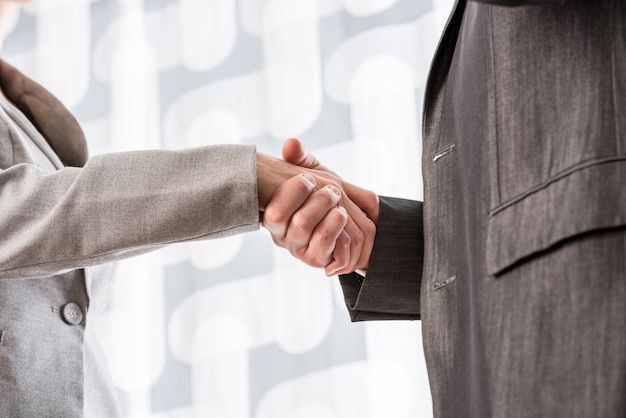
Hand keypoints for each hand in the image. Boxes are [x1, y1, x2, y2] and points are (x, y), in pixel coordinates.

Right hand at [260, 139, 378, 274]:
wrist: (340, 218)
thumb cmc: (317, 191)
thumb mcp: (310, 171)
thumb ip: (300, 158)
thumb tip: (291, 143)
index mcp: (275, 214)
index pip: (277, 212)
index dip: (295, 192)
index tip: (308, 178)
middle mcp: (284, 236)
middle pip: (302, 224)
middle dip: (322, 202)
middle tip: (332, 190)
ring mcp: (302, 250)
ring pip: (320, 237)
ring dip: (336, 219)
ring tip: (341, 208)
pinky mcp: (321, 261)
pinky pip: (336, 255)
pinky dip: (345, 239)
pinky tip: (345, 223)